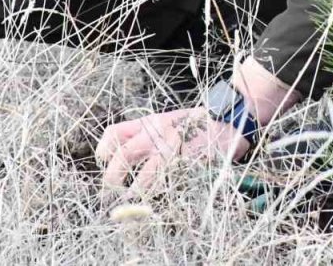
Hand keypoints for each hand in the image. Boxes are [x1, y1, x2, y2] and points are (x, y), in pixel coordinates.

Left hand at [96, 108, 250, 192]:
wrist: (228, 123)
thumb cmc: (197, 125)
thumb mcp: (167, 121)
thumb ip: (146, 135)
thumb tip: (122, 159)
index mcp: (150, 123)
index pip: (114, 134)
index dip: (104, 153)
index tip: (106, 165)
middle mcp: (158, 134)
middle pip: (123, 157)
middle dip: (112, 180)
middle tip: (111, 195)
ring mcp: (173, 151)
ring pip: (144, 179)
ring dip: (135, 196)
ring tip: (130, 209)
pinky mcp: (188, 167)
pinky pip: (167, 187)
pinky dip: (159, 199)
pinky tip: (157, 205)